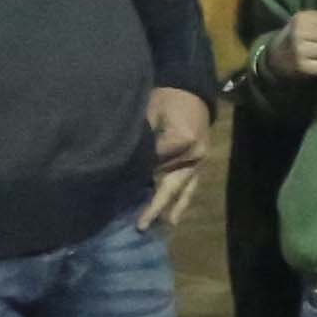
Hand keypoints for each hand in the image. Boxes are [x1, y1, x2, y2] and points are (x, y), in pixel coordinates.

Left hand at [138, 87, 212, 232]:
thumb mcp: (150, 114)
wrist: (189, 90)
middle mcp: (194, 155)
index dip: (137, 173)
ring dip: (173, 208)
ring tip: (166, 226)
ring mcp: (199, 161)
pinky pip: (190, 186)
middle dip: (156, 206)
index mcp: (182, 140)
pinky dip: (182, 200)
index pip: (155, 163)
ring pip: (184, 190)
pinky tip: (175, 214)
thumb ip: (143, 139)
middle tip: (142, 225)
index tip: (117, 184)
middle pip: (171, 185)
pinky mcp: (198, 163)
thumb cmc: (166, 99)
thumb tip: (128, 162)